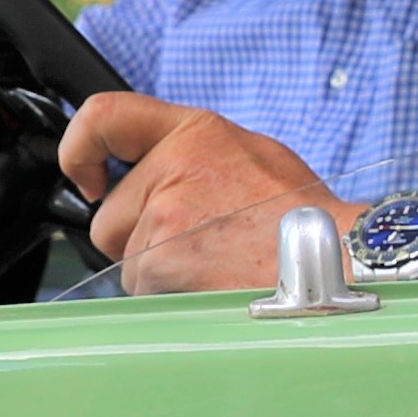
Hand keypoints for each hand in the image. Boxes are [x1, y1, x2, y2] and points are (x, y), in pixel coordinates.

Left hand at [59, 92, 345, 294]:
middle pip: (110, 219)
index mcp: (195, 133)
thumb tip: (159, 176)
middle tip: (196, 249)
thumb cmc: (305, 218)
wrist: (337, 259)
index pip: (104, 116)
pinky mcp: (161, 263)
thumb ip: (196, 159)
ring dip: (161, 276)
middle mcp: (172, 169)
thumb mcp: (253, 157)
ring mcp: (163, 218)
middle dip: (138, 242)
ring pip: (128, 265)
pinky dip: (171, 301)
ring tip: (217, 270)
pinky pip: (145, 295)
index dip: (80, 149)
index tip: (89, 178)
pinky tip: (214, 290)